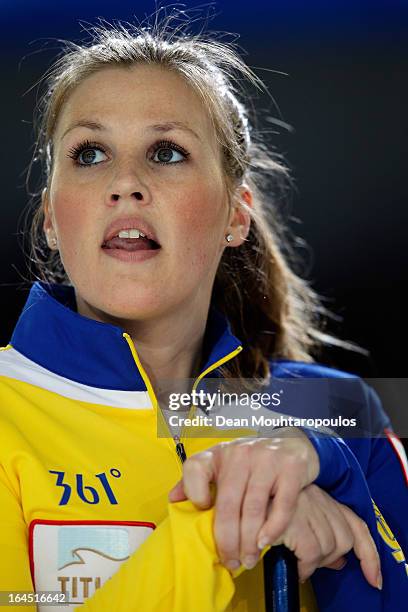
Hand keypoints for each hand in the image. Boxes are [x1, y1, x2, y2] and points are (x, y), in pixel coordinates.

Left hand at [168, 429, 318, 570]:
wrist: (292, 443)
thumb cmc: (251, 461)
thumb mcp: (222, 463)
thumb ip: (197, 480)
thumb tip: (173, 499)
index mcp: (219, 453)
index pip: (195, 468)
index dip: (193, 492)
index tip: (201, 512)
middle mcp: (240, 453)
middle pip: (228, 504)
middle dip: (227, 540)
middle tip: (231, 562)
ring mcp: (266, 459)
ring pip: (253, 509)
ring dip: (249, 542)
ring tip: (248, 559)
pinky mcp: (290, 468)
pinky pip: (281, 506)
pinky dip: (272, 529)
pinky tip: (265, 542)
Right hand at [261, 483, 381, 588]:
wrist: (237, 485)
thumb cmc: (263, 504)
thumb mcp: (294, 516)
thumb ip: (317, 533)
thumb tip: (337, 562)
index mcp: (320, 497)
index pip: (356, 527)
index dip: (368, 555)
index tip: (372, 578)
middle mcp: (316, 498)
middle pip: (343, 539)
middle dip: (330, 559)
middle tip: (309, 564)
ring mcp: (304, 506)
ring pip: (328, 547)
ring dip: (313, 564)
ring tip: (293, 564)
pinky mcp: (290, 519)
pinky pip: (310, 552)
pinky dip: (303, 567)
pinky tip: (289, 565)